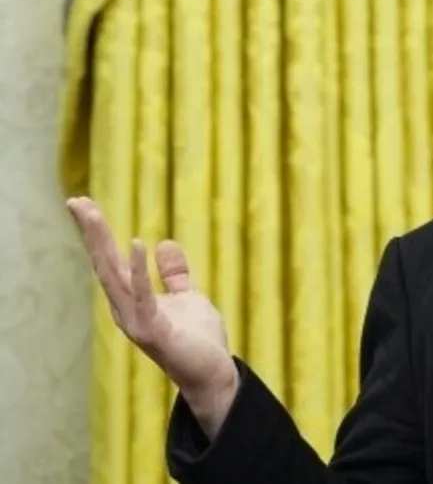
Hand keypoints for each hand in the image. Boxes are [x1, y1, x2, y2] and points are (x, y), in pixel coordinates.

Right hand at [67, 196, 237, 432]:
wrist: (213, 374)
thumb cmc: (198, 340)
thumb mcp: (188, 297)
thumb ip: (174, 274)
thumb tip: (164, 243)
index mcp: (132, 300)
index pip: (110, 261)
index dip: (97, 234)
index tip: (83, 204)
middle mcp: (126, 309)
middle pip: (104, 264)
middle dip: (91, 232)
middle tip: (76, 201)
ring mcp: (135, 321)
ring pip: (114, 276)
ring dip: (102, 244)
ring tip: (91, 215)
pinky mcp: (153, 331)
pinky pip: (143, 295)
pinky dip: (138, 270)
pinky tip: (135, 243)